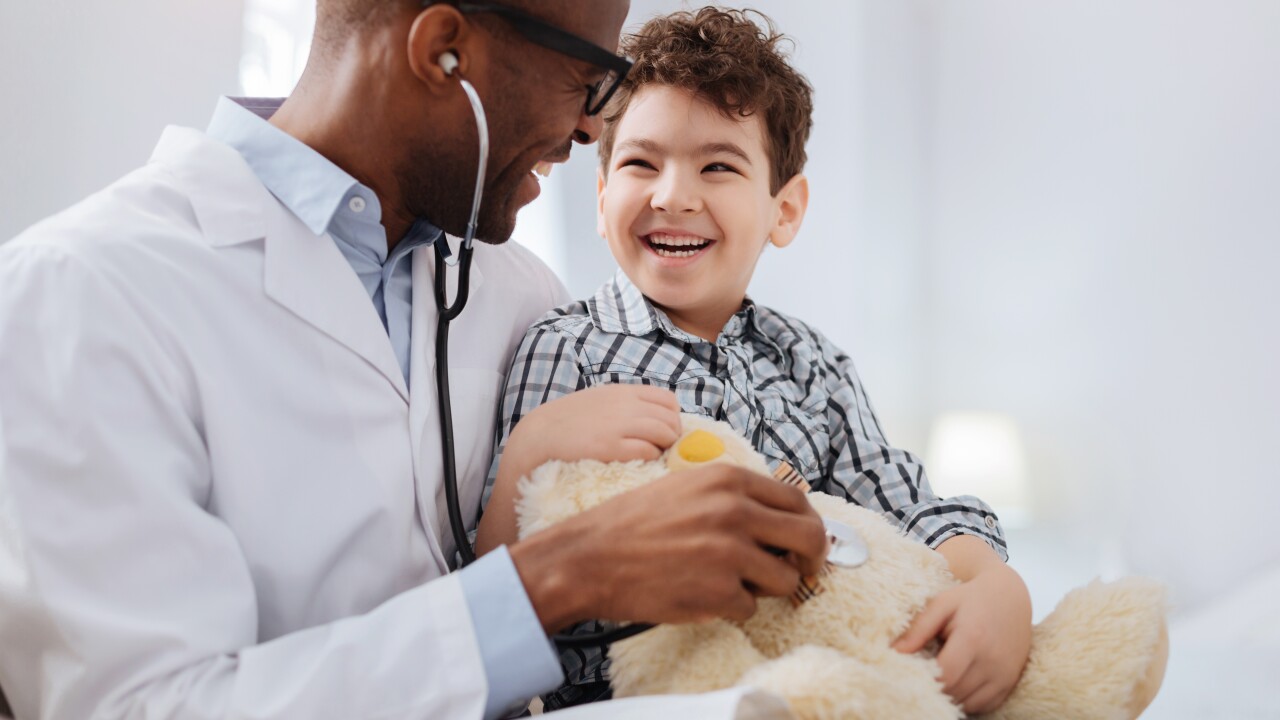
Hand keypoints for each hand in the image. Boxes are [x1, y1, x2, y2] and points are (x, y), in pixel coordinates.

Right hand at [501, 384, 681, 480]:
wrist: (541, 433)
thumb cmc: (572, 419)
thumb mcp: (601, 400)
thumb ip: (626, 404)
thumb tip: (655, 418)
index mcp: (623, 392)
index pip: (667, 399)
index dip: (673, 417)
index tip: (667, 430)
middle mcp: (625, 405)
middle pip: (669, 418)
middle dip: (673, 435)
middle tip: (665, 448)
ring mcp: (618, 425)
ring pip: (663, 433)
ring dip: (665, 447)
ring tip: (656, 455)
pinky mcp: (610, 446)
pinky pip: (647, 450)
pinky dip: (652, 456)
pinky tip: (643, 460)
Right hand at [509, 463, 829, 632]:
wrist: (589, 557)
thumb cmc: (632, 524)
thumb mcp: (687, 489)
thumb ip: (734, 498)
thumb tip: (781, 519)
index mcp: (729, 480)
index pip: (797, 500)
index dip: (809, 524)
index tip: (806, 543)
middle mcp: (735, 511)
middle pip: (809, 538)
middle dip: (811, 560)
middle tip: (800, 572)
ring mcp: (729, 553)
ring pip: (785, 580)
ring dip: (764, 588)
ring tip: (729, 583)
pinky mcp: (719, 592)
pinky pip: (750, 607)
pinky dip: (731, 608)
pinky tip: (701, 595)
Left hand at [892, 541, 1031, 713]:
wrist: (1010, 597)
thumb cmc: (970, 599)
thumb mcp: (942, 604)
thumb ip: (919, 629)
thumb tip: (895, 652)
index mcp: (973, 638)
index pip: (944, 675)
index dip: (924, 680)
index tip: (908, 674)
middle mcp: (992, 661)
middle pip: (954, 692)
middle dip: (933, 689)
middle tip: (918, 677)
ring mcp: (1004, 675)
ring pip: (967, 704)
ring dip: (949, 697)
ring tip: (938, 678)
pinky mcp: (1009, 683)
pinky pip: (983, 706)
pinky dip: (966, 701)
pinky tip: (956, 683)